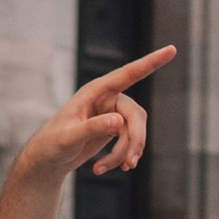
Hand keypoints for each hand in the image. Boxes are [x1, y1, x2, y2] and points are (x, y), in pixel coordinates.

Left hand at [17, 47, 176, 184]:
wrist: (46, 161)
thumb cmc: (52, 144)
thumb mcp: (69, 138)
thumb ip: (93, 128)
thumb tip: (119, 122)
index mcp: (94, 91)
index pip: (128, 74)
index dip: (151, 62)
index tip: (172, 49)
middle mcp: (106, 99)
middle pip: (136, 115)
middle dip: (135, 140)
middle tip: (129, 164)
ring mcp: (111, 113)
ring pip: (135, 131)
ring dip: (127, 152)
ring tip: (108, 169)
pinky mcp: (113, 129)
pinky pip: (128, 142)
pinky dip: (120, 157)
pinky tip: (102, 168)